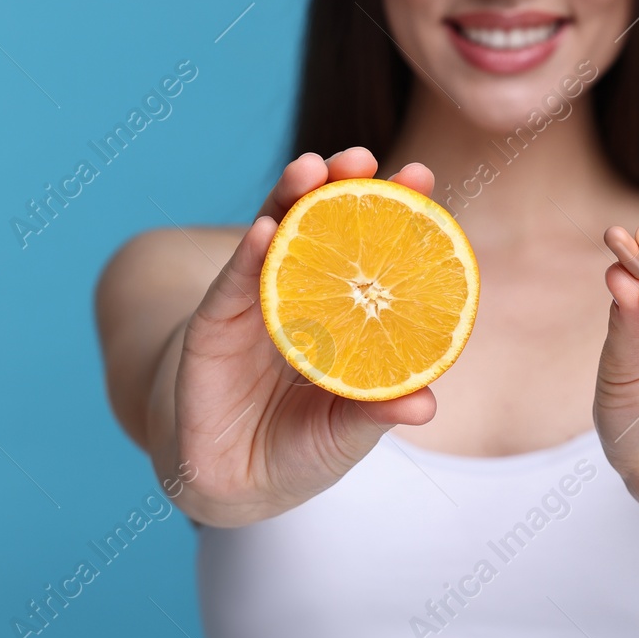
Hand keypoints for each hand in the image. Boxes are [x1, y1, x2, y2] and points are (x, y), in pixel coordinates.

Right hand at [165, 147, 436, 526]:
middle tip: (361, 156)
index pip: (371, 246)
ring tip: (311, 168)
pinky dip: (248, 257)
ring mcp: (254, 303)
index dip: (394, 209)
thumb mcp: (346, 432)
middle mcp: (300, 292)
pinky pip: (232, 285)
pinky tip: (264, 231)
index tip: (421, 173)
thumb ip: (379, 413)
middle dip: (340, 184)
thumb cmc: (301, 447)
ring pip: (274, 238)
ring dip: (290, 199)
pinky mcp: (213, 326)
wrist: (233, 481)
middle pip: (321, 224)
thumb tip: (425, 405)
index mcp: (343, 308)